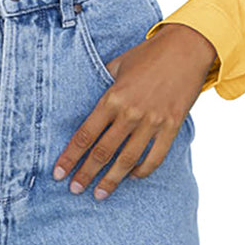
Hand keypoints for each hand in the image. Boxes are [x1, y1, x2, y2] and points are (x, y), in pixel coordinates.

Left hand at [52, 24, 216, 199]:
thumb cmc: (148, 54)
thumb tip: (89, 99)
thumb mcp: (118, 64)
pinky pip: (156, 156)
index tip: (58, 172)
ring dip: (112, 179)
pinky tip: (132, 177)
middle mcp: (130, 112)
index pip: (86, 134)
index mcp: (113, 97)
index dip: (70, 156)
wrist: (185, 49)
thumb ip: (103, 83)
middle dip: (86, 173)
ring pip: (128, 159)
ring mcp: (153, 121)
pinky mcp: (172, 126)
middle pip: (103, 151)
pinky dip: (143, 170)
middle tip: (74, 190)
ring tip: (99, 194)